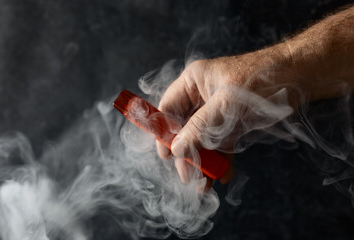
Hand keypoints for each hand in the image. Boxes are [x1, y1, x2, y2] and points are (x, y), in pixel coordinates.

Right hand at [156, 45, 301, 190]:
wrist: (300, 77)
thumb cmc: (261, 81)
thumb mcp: (227, 104)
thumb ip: (200, 127)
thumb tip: (177, 149)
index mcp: (193, 82)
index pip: (168, 108)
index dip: (164, 132)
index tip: (167, 156)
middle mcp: (201, 97)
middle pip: (183, 128)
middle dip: (187, 153)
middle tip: (189, 177)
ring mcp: (217, 111)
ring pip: (202, 140)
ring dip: (204, 162)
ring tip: (204, 184)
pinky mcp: (232, 123)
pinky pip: (221, 144)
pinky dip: (222, 160)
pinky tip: (224, 175)